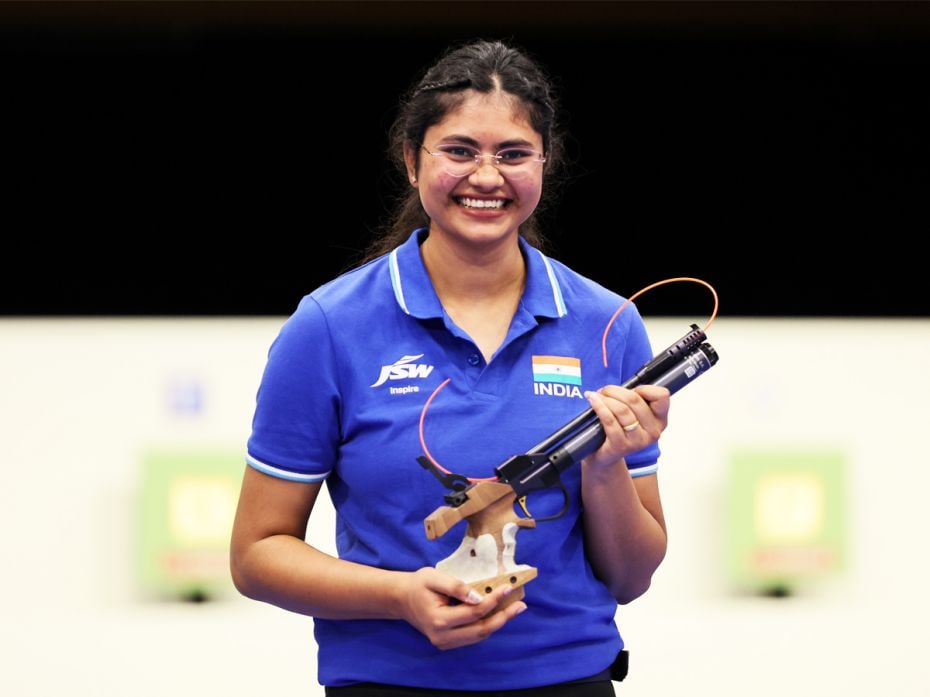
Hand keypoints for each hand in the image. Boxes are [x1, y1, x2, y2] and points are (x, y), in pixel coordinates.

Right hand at [396, 567, 526, 649]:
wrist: (402, 599)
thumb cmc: (418, 585)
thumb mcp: (434, 577)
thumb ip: (456, 586)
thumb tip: (479, 597)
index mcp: (439, 620)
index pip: (474, 613)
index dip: (493, 601)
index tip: (507, 588)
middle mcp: (442, 637)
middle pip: (481, 630)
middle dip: (503, 617)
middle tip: (520, 606)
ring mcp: (445, 643)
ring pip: (479, 636)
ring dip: (498, 623)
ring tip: (514, 609)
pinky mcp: (448, 643)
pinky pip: (472, 636)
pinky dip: (487, 625)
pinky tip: (498, 613)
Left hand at [583, 384, 669, 468]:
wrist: (604, 455)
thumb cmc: (619, 429)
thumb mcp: (633, 414)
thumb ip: (636, 400)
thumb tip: (622, 386)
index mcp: (660, 421)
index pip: (662, 396)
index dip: (645, 389)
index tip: (632, 390)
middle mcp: (653, 432)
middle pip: (635, 400)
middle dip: (616, 390)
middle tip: (605, 390)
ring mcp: (637, 441)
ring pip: (622, 409)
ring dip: (606, 398)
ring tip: (596, 395)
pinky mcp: (621, 446)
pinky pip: (609, 420)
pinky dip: (599, 406)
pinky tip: (593, 399)